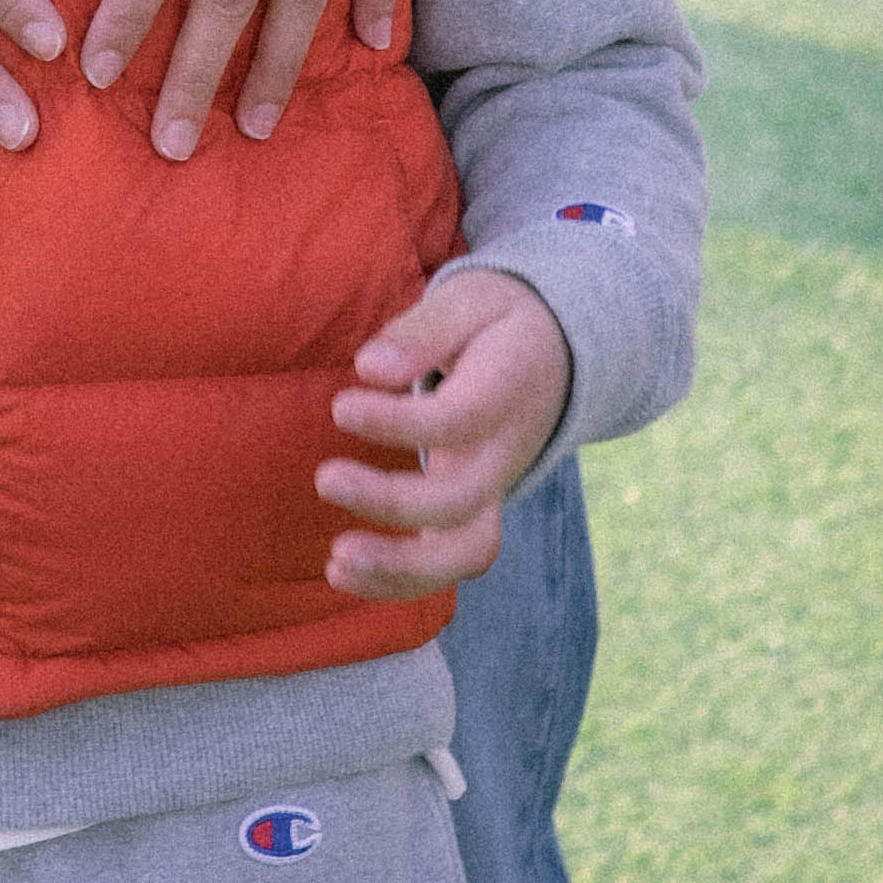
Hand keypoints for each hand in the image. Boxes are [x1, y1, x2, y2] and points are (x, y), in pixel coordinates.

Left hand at [316, 264, 573, 597]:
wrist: (558, 352)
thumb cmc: (498, 321)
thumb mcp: (470, 300)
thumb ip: (422, 331)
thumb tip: (370, 368)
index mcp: (506, 392)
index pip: (458, 421)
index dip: (398, 424)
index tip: (341, 407)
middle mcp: (504, 453)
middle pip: (459, 501)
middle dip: (391, 503)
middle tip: (324, 478)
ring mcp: (494, 490)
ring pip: (465, 553)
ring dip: (401, 569)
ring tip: (335, 563)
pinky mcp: (476, 512)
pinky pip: (450, 563)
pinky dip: (400, 582)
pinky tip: (342, 575)